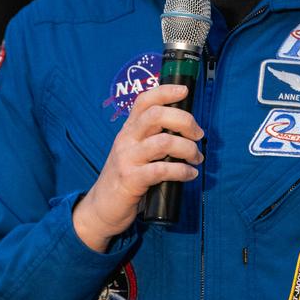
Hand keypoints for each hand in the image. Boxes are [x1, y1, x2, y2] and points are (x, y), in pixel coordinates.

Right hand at [72, 84, 203, 252]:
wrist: (100, 208)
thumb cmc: (125, 178)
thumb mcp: (134, 152)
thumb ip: (152, 139)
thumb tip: (186, 130)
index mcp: (128, 129)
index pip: (144, 101)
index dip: (165, 91)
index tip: (184, 91)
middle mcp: (126, 139)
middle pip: (156, 115)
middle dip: (185, 121)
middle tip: (198, 134)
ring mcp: (127, 159)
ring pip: (164, 142)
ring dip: (188, 148)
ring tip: (197, 158)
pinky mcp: (131, 180)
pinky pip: (162, 170)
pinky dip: (182, 171)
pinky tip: (190, 174)